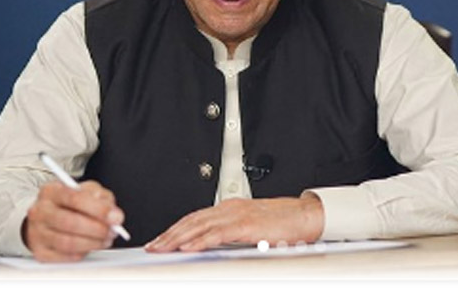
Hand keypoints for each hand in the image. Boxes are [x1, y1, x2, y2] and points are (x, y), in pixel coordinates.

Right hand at [22, 180, 124, 261]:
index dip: (98, 209)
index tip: (116, 217)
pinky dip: (81, 253)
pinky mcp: (40, 252)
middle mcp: (40, 211)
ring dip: (92, 243)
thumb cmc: (69, 202)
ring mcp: (37, 233)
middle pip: (70, 222)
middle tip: (112, 231)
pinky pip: (64, 257)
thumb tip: (113, 214)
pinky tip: (89, 246)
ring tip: (105, 240)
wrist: (46, 215)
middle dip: (97, 229)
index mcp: (51, 191)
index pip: (75, 198)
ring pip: (67, 242)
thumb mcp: (86, 190)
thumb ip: (101, 197)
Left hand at [145, 193, 323, 252]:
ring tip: (162, 248)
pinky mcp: (244, 225)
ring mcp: (236, 215)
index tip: (162, 239)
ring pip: (198, 226)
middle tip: (153, 245)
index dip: (176, 228)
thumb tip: (213, 247)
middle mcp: (229, 208)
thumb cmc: (283, 223)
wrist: (305, 216)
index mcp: (230, 208)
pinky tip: (187, 248)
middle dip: (169, 234)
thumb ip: (232, 235)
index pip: (195, 217)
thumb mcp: (251, 228)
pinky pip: (216, 234)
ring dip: (177, 238)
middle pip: (191, 220)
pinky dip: (199, 241)